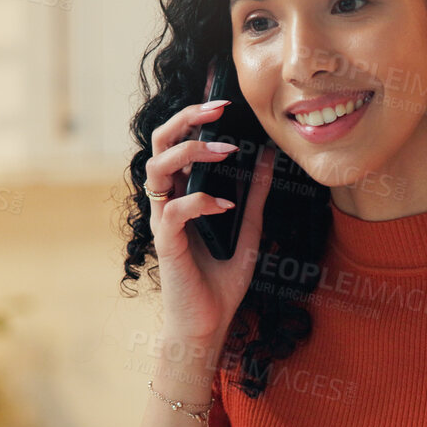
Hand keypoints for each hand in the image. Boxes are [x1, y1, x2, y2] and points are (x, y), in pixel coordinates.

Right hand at [145, 99, 278, 348]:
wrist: (208, 326)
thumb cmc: (220, 282)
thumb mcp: (248, 231)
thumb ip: (256, 195)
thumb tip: (269, 158)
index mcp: (182, 192)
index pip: (179, 142)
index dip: (193, 115)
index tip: (222, 100)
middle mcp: (167, 200)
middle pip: (160, 143)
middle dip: (186, 119)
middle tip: (219, 110)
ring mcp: (163, 220)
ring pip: (158, 168)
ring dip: (190, 152)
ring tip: (225, 150)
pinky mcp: (166, 244)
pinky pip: (174, 211)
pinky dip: (200, 202)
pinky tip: (224, 205)